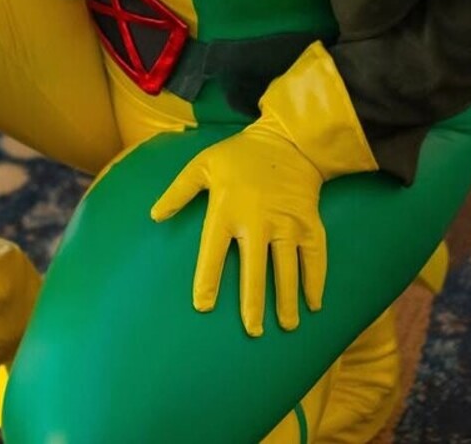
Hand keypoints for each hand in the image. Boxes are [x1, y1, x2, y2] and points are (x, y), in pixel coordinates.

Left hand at [151, 121, 325, 336]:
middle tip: (252, 330)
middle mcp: (258, 220)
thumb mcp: (203, 165)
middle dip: (253, 302)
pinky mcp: (310, 222)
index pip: (213, 251)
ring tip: (286, 326)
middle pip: (254, 269)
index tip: (203, 306)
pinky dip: (316, 280)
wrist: (287, 139)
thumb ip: (179, 191)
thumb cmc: (240, 155)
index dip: (207, 280)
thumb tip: (154, 216)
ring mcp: (287, 222)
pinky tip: (314, 303)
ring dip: (287, 298)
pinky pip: (315, 256)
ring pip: (287, 268)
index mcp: (227, 208)